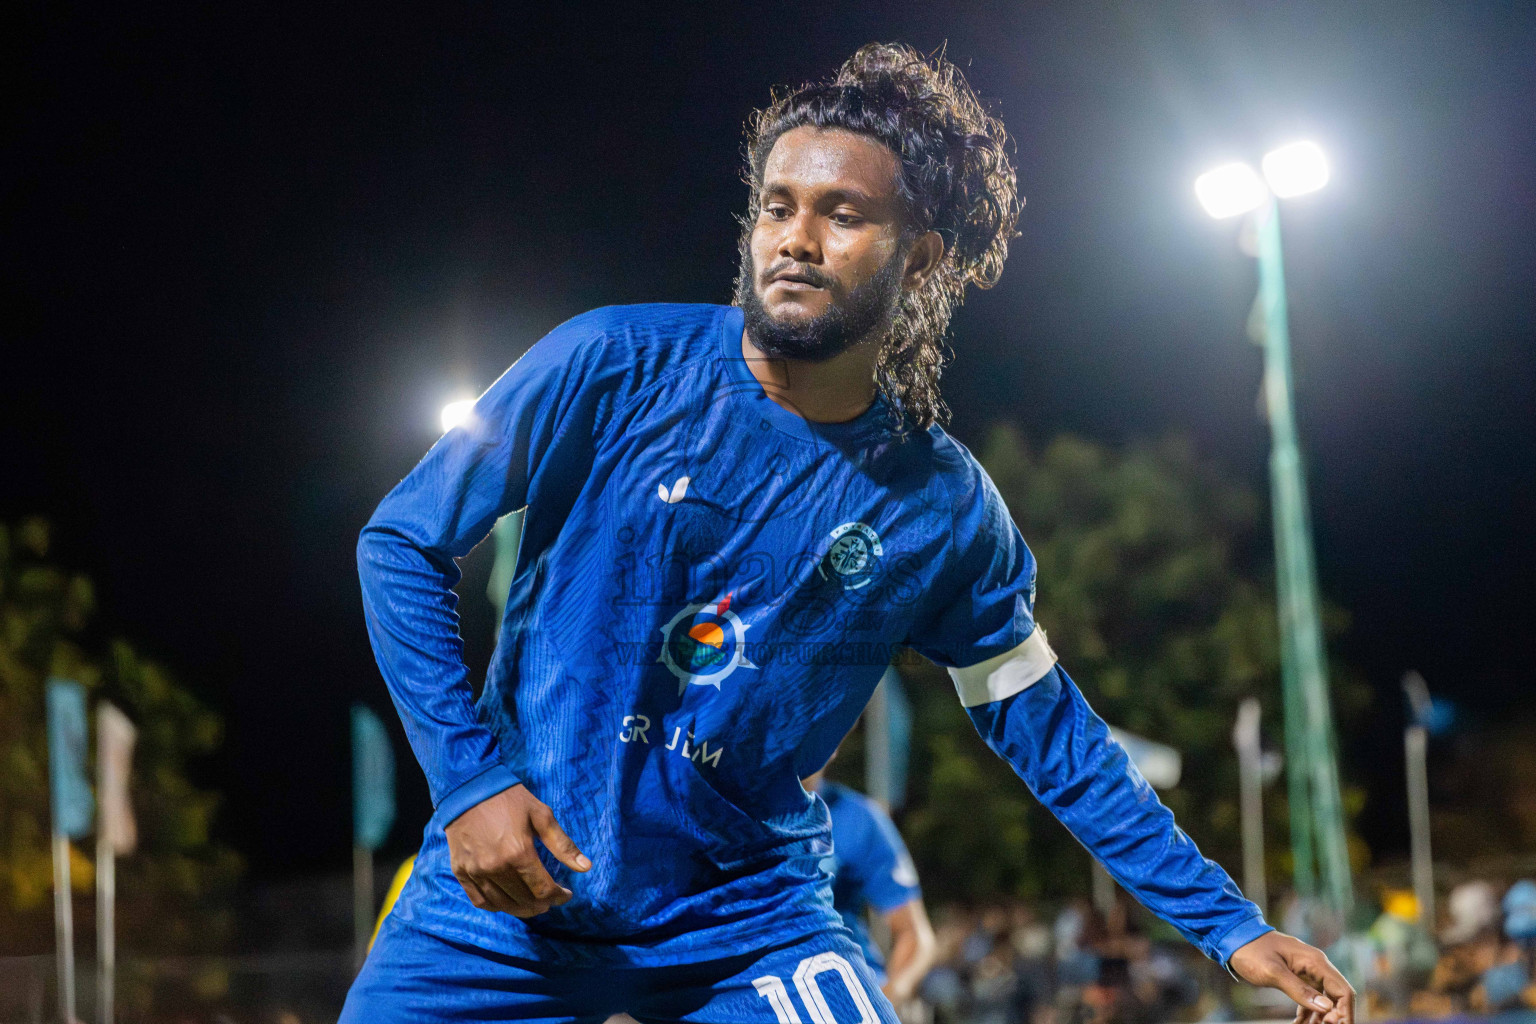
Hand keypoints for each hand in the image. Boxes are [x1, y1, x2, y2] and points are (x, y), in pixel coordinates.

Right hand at [444, 784, 590, 916]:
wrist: (468, 788)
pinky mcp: (460, 871)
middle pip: (524, 900)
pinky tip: (507, 902)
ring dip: (521, 909)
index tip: (566, 894)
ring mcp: (475, 871)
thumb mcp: (541, 815)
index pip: (543, 890)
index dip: (558, 897)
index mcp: (518, 853)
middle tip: (550, 899)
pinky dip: (496, 906)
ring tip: (533, 904)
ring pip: (503, 905)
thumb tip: (586, 868)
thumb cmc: (509, 799)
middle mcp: (495, 867)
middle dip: (542, 904)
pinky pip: (480, 901)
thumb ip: (563, 845)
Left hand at [1229, 931, 1354, 1023]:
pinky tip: (1300, 1023)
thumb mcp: (1273, 972)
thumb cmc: (1252, 951)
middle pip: (1337, 997)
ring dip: (1320, 1018)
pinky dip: (1308, 1013)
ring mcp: (1307, 972)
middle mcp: (1316, 966)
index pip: (1343, 991)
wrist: (1235, 938)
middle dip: (1333, 1017)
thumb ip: (1299, 989)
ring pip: (1324, 1000)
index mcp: (1315, 962)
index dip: (1344, 1012)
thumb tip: (1327, 1007)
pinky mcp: (1297, 977)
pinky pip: (1310, 998)